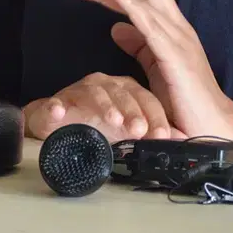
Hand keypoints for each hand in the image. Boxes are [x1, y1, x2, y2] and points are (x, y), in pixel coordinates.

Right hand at [22, 72, 184, 142]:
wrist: (58, 124)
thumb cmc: (96, 126)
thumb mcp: (124, 134)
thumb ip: (146, 138)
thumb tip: (175, 146)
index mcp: (126, 91)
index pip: (146, 100)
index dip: (155, 117)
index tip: (162, 136)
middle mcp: (106, 86)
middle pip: (123, 93)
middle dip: (133, 112)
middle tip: (139, 130)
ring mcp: (81, 91)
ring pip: (95, 92)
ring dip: (105, 105)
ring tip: (113, 120)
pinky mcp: (58, 101)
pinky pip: (57, 102)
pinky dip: (57, 106)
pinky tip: (58, 112)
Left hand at [71, 0, 232, 145]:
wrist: (213, 130)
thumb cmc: (184, 103)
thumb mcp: (155, 71)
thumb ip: (139, 48)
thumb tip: (115, 29)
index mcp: (170, 33)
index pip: (139, 1)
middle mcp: (177, 29)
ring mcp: (178, 40)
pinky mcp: (176, 57)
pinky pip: (151, 26)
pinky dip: (134, 6)